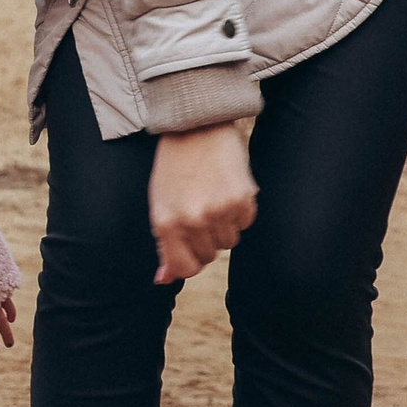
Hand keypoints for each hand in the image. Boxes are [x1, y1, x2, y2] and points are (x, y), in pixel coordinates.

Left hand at [149, 120, 256, 284]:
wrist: (196, 126)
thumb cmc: (174, 167)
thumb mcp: (160, 205)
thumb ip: (163, 244)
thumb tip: (163, 280)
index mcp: (165, 223)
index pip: (185, 268)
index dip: (191, 262)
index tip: (193, 249)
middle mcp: (191, 220)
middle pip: (210, 255)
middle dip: (207, 239)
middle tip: (201, 209)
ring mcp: (218, 210)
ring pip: (230, 241)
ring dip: (225, 225)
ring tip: (213, 196)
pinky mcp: (241, 198)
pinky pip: (246, 222)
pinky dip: (240, 211)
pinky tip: (228, 188)